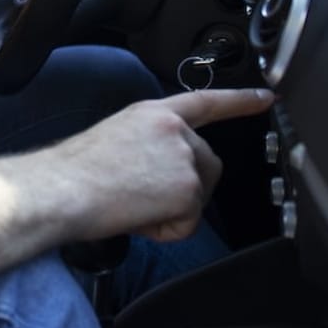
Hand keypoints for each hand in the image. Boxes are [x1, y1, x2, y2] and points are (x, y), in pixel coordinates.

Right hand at [57, 88, 274, 241]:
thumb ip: (150, 143)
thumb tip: (160, 172)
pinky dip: (166, 230)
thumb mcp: (117, 137)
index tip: (265, 97)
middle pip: (207, 165)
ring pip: (197, 196)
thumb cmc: (74, 171)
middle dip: (186, 189)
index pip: (205, 101)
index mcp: (154, 113)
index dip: (239, 101)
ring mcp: (184, 157)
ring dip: (172, 210)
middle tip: (144, 197)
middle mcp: (175, 129)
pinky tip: (137, 216)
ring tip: (132, 204)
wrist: (62, 189)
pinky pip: (188, 223)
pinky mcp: (187, 188)